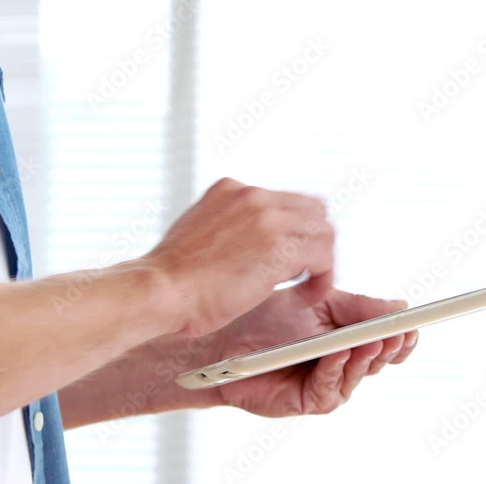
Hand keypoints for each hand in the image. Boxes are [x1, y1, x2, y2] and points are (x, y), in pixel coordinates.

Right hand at [146, 178, 334, 336]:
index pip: (285, 200)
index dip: (295, 229)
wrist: (162, 289)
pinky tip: (307, 296)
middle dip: (314, 241)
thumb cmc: (174, 276)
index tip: (291, 255)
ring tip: (308, 287)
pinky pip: (322, 257)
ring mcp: (268, 219)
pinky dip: (323, 278)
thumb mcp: (199, 231)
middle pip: (313, 209)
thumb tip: (248, 244)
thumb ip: (228, 227)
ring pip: (323, 231)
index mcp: (232, 189)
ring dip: (321, 261)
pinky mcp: (279, 247)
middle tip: (307, 271)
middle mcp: (253, 196)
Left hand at [210, 284, 417, 416]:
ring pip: (359, 374)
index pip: (384, 339)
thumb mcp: (316, 301)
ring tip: (372, 340)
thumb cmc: (265, 318)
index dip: (401, 334)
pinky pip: (330, 388)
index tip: (413, 323)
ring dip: (366, 356)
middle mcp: (341, 362)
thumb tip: (398, 306)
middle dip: (389, 344)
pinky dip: (336, 369)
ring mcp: (327, 383)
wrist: (224, 338)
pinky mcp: (309, 400)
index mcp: (347, 335)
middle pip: (379, 359)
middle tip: (397, 331)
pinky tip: (338, 353)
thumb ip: (357, 306)